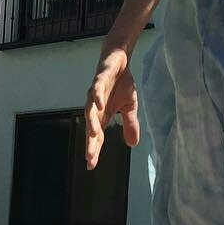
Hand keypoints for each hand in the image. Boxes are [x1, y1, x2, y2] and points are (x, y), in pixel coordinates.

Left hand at [85, 48, 139, 170]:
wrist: (118, 59)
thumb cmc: (121, 83)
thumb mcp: (130, 106)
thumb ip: (129, 124)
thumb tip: (133, 145)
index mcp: (102, 116)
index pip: (97, 137)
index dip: (94, 150)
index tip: (91, 165)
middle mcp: (95, 107)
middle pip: (91, 128)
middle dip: (90, 143)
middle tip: (90, 158)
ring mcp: (95, 93)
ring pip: (91, 110)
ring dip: (92, 123)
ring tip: (94, 135)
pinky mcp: (99, 78)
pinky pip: (96, 88)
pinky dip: (97, 96)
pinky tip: (99, 104)